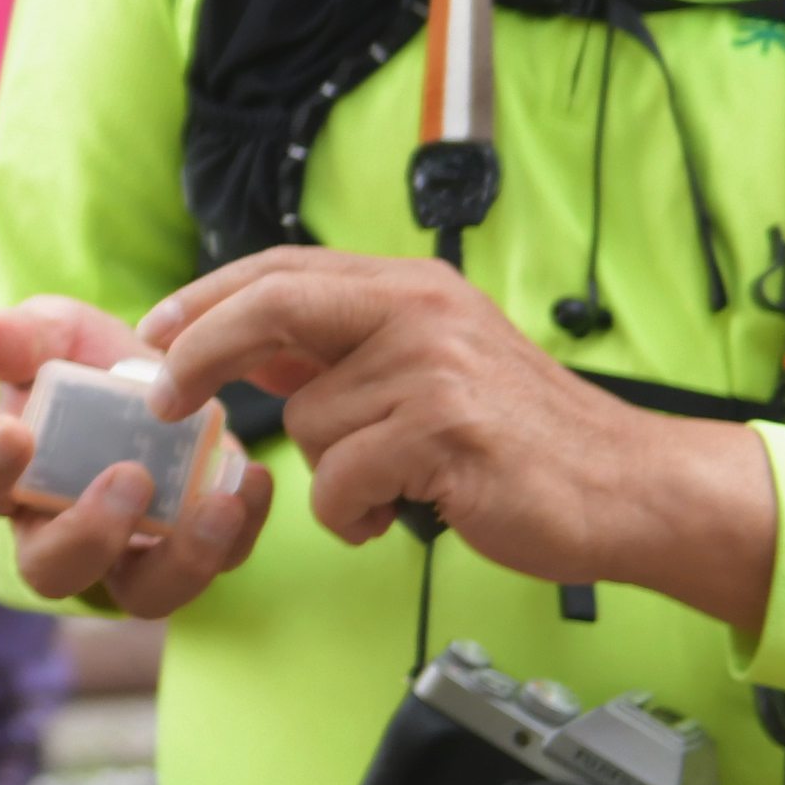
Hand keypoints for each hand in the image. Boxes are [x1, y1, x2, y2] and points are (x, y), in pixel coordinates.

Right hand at [0, 299, 279, 620]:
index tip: (14, 433)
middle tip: (129, 477)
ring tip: (217, 504)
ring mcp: (128, 554)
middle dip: (90, 533)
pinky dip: (240, 532)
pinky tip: (252, 481)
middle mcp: (57, 533)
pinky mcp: (191, 551)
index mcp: (7, 478)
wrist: (146, 386)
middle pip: (52, 568)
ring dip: (182, 560)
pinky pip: (216, 564)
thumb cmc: (82, 365)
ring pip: (142, 594)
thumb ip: (24, 336)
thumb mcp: (53, 335)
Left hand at [142, 253, 778, 637]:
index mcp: (411, 288)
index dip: (207, 298)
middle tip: (167, 400)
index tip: (156, 332)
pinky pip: (341, 482)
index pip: (282, 269)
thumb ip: (344, 351)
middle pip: (271, 310)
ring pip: (309, 424)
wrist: (629, 488)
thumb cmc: (524, 437)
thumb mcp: (431, 367)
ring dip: (332, 474)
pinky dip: (355, 514)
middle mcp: (421, 312)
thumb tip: (241, 347)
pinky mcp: (445, 431)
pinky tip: (396, 515)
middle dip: (201, 355)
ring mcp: (434, 368)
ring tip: (389, 486)